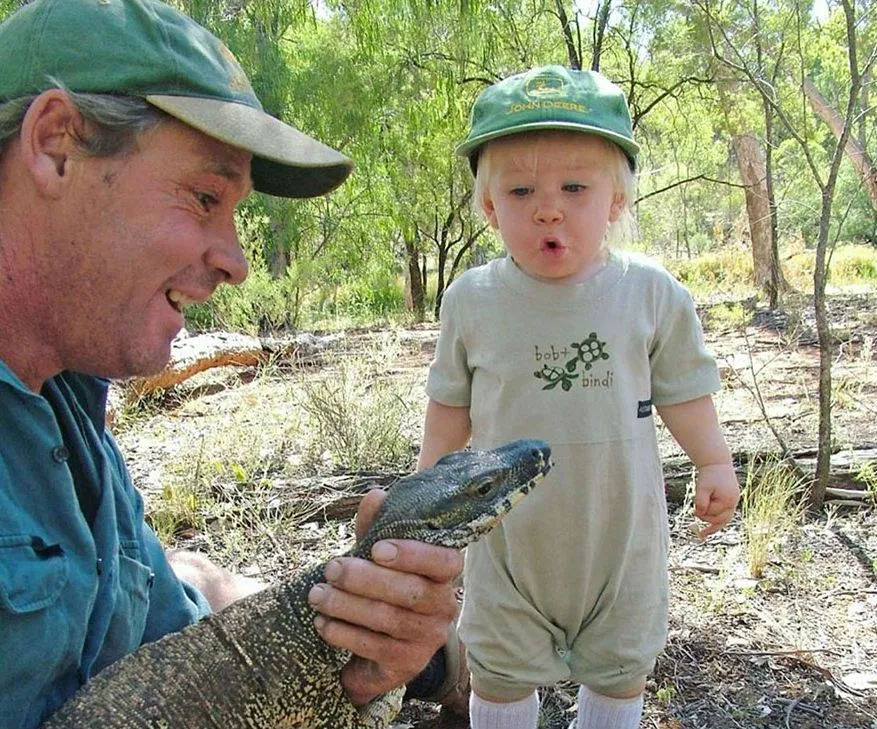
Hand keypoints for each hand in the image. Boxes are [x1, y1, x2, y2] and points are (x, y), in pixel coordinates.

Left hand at [307, 489, 462, 705]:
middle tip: (331, 568)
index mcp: (443, 574)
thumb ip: (377, 526)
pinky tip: (322, 622)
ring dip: (347, 605)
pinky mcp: (409, 663)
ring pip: (389, 619)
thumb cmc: (382, 589)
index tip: (377, 548)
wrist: (379, 650)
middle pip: (411, 592)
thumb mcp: (378, 556)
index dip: (413, 555)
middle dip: (365, 578)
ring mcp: (429, 637)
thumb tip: (376, 495)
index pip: (445, 561)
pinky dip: (344, 633)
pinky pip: (375, 647)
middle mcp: (445, 606)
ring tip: (317, 595)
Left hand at [694, 463, 739, 537]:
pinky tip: (709, 528)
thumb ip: (701, 501)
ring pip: (724, 520)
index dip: (702, 512)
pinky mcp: (730, 501)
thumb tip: (698, 514)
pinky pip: (724, 515)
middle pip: (720, 519)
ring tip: (702, 534)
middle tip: (695, 514)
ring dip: (713, 525)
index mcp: (728, 500)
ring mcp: (733, 503)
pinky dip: (717, 521)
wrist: (717, 464)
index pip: (713, 513)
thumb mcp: (702, 488)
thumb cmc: (709, 475)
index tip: (693, 510)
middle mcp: (733, 504)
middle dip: (707, 518)